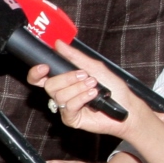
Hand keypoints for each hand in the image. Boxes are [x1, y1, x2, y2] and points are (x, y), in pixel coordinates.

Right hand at [24, 49, 138, 137]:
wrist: (126, 106)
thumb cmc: (113, 88)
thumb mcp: (94, 67)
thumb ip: (75, 56)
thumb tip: (59, 43)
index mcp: (63, 81)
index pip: (40, 78)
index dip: (36, 72)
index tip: (44, 66)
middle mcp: (62, 93)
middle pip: (49, 85)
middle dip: (67, 78)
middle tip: (84, 75)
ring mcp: (65, 107)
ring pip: (59, 96)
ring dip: (79, 88)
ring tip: (94, 86)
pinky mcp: (71, 119)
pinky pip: (68, 106)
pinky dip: (82, 98)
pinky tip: (93, 95)